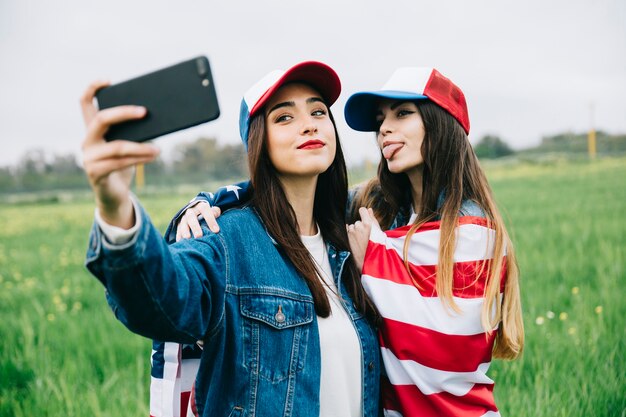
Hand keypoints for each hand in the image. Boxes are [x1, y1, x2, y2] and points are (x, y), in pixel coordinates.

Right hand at [80, 80, 159, 227]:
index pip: (85, 104)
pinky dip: (139, 159)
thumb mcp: (129, 146)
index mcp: (93, 130)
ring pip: (117, 146)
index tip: (108, 80)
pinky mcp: (95, 173)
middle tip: (145, 112)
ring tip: (158, 148)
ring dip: (141, 146)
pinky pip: (120, 163)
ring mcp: (89, 157)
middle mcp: (87, 141)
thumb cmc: (123, 166)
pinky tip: (153, 155)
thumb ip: (135, 133)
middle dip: (124, 113)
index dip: (93, 89)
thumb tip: (157, 118)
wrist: (115, 195)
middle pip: (102, 119)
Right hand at [176, 201, 221, 240]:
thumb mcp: (212, 210)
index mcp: (200, 206)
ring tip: (188, 239)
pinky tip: (181, 242)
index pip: (205, 210)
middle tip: (199, 236)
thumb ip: (215, 212)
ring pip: (182, 223)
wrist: (195, 210)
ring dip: (185, 231)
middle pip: (191, 217)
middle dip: (195, 226)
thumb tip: (216, 214)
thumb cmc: (207, 213)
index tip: (216, 230)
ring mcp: (183, 218)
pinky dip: (179, 236)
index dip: (210, 220)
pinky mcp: (179, 224)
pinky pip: (178, 230)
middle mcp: (191, 211)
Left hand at [347, 207, 379, 272]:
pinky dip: (351, 235)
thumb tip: (369, 210)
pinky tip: (357, 242)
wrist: (370, 260)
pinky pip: (348, 232)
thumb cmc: (377, 246)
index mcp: (368, 224)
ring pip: (352, 227)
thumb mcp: (379, 231)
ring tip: (361, 240)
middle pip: (358, 221)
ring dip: (355, 231)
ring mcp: (351, 232)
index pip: (362, 210)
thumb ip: (372, 219)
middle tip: (366, 236)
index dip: (364, 213)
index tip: (365, 216)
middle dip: (361, 226)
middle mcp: (358, 227)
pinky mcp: (347, 238)